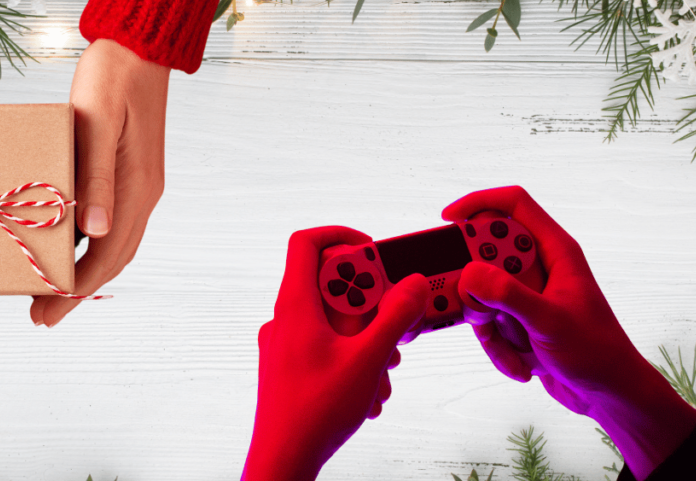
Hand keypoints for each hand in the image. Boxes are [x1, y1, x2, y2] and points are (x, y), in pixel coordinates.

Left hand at [31, 39, 169, 326]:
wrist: (139, 46)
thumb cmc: (111, 78)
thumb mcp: (97, 126)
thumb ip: (96, 179)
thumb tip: (94, 232)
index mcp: (135, 188)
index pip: (108, 254)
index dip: (77, 288)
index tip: (46, 312)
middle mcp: (142, 193)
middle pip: (113, 259)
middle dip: (79, 292)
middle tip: (43, 318)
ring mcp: (139, 184)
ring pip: (114, 244)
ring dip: (86, 272)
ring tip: (51, 293)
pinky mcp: (131, 172)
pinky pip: (113, 222)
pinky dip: (91, 245)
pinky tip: (67, 246)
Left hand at [242, 227, 428, 480]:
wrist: (282, 460)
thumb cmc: (316, 412)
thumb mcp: (368, 360)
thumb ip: (395, 318)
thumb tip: (413, 283)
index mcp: (295, 305)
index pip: (307, 243)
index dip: (342, 236)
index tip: (375, 253)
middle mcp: (284, 318)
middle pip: (331, 284)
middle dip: (370, 303)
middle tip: (394, 327)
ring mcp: (284, 343)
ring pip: (332, 319)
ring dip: (365, 337)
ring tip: (386, 368)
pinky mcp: (289, 365)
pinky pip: (324, 345)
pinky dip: (350, 357)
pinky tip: (369, 389)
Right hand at [443, 186, 695, 478]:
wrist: (610, 395)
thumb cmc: (596, 353)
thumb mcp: (549, 322)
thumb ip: (508, 295)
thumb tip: (469, 274)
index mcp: (555, 251)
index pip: (513, 205)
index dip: (478, 202)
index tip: (447, 220)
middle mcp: (539, 266)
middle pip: (485, 254)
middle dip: (475, 287)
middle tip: (479, 310)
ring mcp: (526, 292)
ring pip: (480, 293)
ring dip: (488, 325)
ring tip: (514, 346)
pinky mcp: (517, 317)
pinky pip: (487, 321)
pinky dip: (496, 345)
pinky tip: (522, 364)